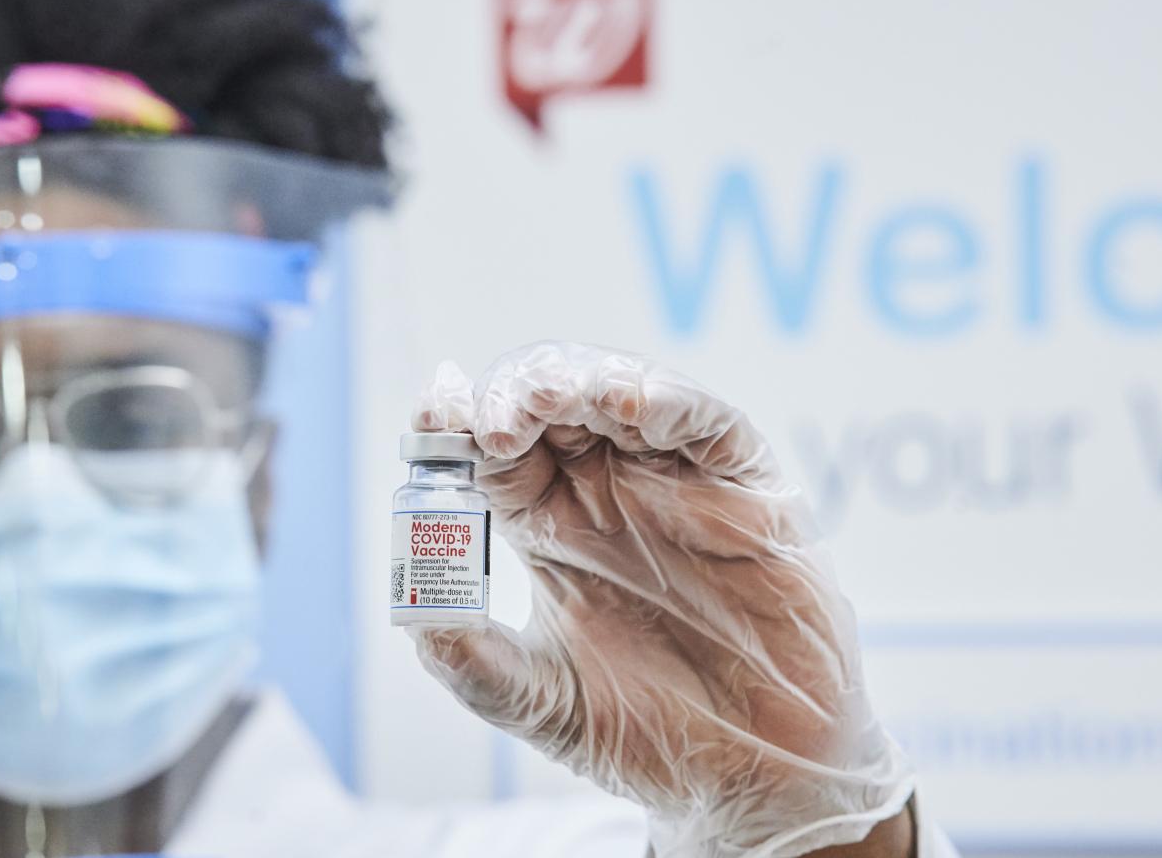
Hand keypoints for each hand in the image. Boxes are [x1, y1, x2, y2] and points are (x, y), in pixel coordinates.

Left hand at [407, 342, 912, 856]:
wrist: (750, 778)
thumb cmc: (647, 736)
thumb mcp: (537, 701)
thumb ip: (469, 660)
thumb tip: (411, 612)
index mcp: (550, 524)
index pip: (495, 449)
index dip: (462, 424)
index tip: (434, 415)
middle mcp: (607, 490)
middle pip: (551, 405)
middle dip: (515, 394)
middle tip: (494, 420)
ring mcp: (676, 482)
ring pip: (621, 394)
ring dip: (580, 382)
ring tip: (545, 402)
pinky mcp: (746, 489)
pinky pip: (709, 422)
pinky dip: (668, 402)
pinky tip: (629, 410)